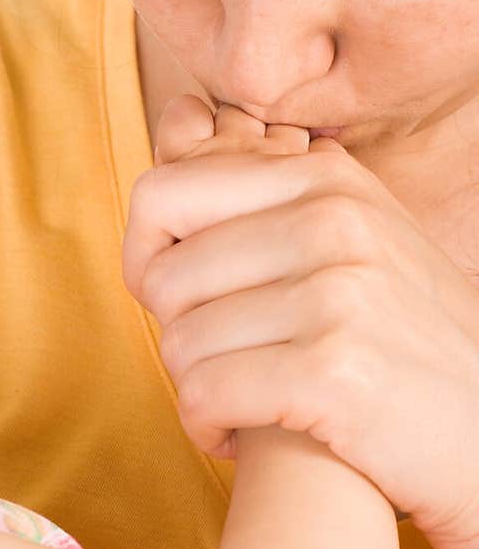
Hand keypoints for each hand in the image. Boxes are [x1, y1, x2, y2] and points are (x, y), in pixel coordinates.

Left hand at [122, 95, 478, 548]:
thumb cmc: (403, 344)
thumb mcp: (350, 239)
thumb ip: (261, 182)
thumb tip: (176, 112)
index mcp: (327, 180)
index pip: (162, 193)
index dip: (146, 259)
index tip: (183, 304)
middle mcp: (334, 221)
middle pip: (163, 277)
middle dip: (175, 337)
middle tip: (218, 367)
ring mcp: (338, 292)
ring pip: (180, 344)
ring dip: (195, 391)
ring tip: (238, 405)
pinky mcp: (335, 371)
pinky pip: (205, 395)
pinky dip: (207, 429)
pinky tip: (237, 437)